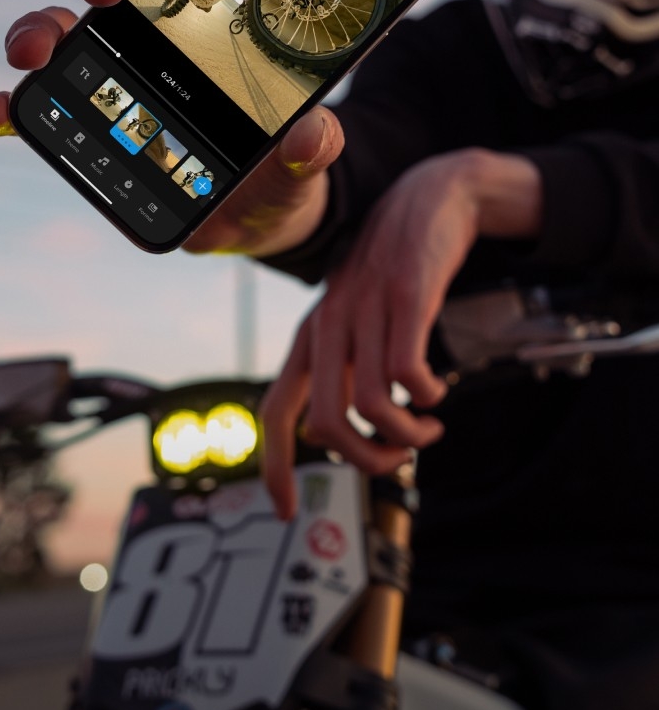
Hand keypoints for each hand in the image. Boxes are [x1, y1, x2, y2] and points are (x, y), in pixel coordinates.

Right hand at [0, 0, 343, 255]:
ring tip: (35, 50)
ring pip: (64, 25)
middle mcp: (156, 33)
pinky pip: (37, 104)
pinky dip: (8, 105)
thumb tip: (311, 137)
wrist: (249, 217)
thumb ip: (314, 145)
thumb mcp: (305, 159)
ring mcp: (116, 73)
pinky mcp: (88, 120)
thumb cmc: (279, 171)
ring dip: (41, 26)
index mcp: (217, 15)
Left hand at [261, 148, 543, 517]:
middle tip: (398, 460)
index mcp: (311, 337)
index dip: (272, 467)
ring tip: (427, 428)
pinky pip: (408, 373)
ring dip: (406, 436)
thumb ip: (341, 369)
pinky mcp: (406, 297)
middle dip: (364, 460)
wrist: (428, 198)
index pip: (274, 410)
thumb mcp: (354, 320)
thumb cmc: (390, 271)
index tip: (286, 511)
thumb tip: (333, 432)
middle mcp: (328, 326)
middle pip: (324, 422)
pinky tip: (436, 390)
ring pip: (371, 406)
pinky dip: (426, 398)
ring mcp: (365, 311)